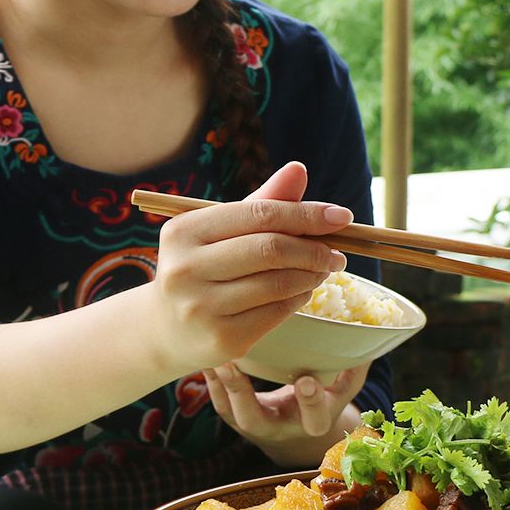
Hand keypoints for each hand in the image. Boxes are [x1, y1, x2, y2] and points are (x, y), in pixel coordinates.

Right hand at [148, 161, 347, 372]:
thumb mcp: (222, 231)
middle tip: (336, 252)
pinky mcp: (221, 340)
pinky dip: (299, 298)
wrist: (167, 329)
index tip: (342, 217)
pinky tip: (303, 291)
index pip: (259, 215)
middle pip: (270, 249)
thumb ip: (262, 202)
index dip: (306, 214)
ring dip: (312, 274)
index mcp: (184, 231)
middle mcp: (185, 269)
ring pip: (278, 283)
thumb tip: (299, 169)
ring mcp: (201, 308)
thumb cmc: (202, 268)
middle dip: (314, 249)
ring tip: (323, 269)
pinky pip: (276, 313)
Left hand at [203, 360, 369, 468]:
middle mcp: (277, 428)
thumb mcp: (342, 391)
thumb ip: (355, 369)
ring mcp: (250, 424)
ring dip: (217, 382)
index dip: (311, 401)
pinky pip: (216, 400)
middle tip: (233, 363)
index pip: (313, 418)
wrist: (295, 430)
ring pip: (228, 410)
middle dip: (242, 393)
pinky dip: (210, 379)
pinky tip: (203, 353)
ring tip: (209, 353)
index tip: (308, 380)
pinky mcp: (232, 415)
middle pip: (255, 419)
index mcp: (311, 422)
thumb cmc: (322, 400)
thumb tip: (374, 339)